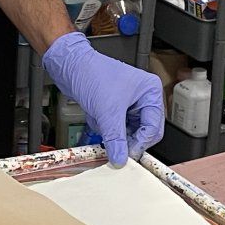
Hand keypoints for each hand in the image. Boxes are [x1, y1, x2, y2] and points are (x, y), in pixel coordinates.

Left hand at [43, 32, 163, 166]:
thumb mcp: (107, 111)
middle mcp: (143, 97)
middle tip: (115, 148)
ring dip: (112, 131)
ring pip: (127, 131)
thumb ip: (116, 139)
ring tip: (100, 121)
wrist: (70, 66)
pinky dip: (104, 126)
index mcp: (150, 92)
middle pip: (142, 131)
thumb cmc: (92, 73)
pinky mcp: (115, 107)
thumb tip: (120, 158)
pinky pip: (114, 127)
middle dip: (125, 138)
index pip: (154, 127)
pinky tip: (95, 116)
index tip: (127, 155)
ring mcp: (129, 103)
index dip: (140, 143)